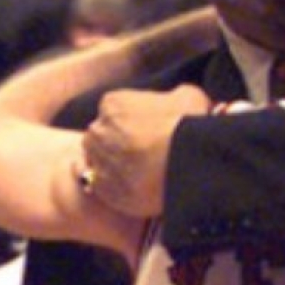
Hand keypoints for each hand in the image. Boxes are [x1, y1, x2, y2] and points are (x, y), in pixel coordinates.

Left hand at [81, 86, 210, 216]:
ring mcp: (99, 161)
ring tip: (136, 171)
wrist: (188, 164)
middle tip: (139, 152)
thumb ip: (173, 94)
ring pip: (95, 161)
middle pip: (99, 135)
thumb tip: (175, 100)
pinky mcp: (104, 190)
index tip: (144, 130)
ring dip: (110, 164)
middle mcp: (99, 131)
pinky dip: (112, 186)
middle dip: (114, 142)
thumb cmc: (188, 126)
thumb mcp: (188, 96)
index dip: (128, 120)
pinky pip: (99, 186)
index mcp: (113, 103)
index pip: (111, 110)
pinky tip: (132, 186)